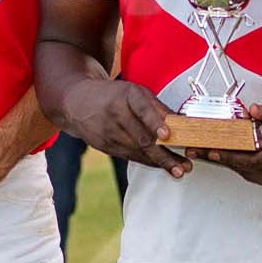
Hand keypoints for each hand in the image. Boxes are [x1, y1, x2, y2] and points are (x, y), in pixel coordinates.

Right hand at [60, 80, 190, 178]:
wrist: (78, 102)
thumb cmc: (114, 96)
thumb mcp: (136, 92)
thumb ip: (158, 108)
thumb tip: (183, 123)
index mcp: (125, 95)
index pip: (141, 109)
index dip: (154, 122)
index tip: (167, 134)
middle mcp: (115, 114)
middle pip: (142, 138)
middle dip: (165, 155)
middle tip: (183, 165)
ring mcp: (108, 133)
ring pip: (138, 152)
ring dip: (160, 163)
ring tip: (179, 170)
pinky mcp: (105, 147)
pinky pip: (130, 156)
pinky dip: (148, 162)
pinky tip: (161, 166)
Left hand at [201, 103, 261, 189]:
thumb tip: (252, 110)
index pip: (252, 159)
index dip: (230, 156)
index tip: (212, 150)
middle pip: (241, 167)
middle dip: (216, 158)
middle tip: (195, 150)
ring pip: (243, 171)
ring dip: (222, 161)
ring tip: (201, 151)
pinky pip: (248, 172)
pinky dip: (233, 164)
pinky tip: (219, 155)